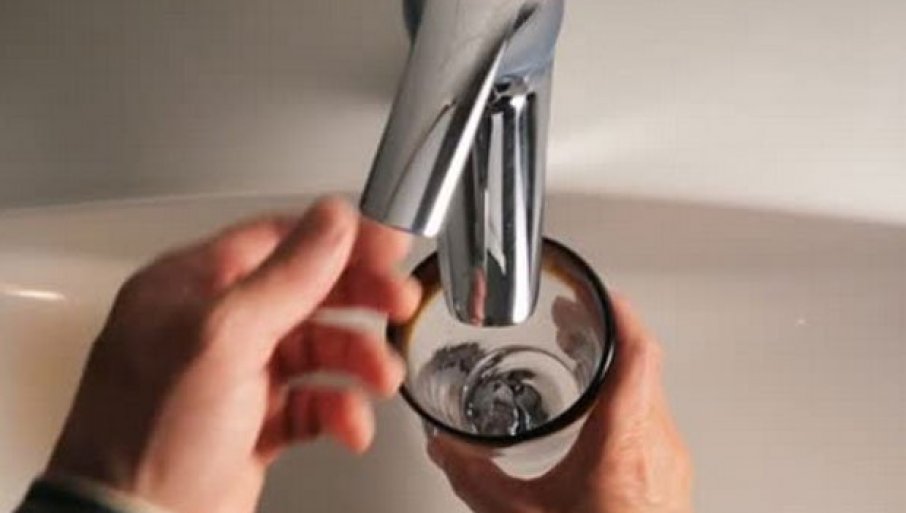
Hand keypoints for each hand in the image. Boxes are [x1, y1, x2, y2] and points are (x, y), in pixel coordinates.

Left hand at [46, 197, 420, 512]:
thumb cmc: (150, 438)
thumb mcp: (223, 338)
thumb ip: (286, 275)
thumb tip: (333, 218)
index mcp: (191, 287)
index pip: (277, 240)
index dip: (338, 240)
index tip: (387, 245)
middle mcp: (213, 325)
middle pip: (306, 291)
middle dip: (359, 298)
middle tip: (399, 304)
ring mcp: (235, 375)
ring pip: (318, 347)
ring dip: (357, 360)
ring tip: (380, 379)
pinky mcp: (255, 422)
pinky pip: (315, 402)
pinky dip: (340, 411)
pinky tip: (350, 426)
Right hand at [428, 296, 693, 512]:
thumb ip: (474, 476)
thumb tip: (443, 449)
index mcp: (623, 438)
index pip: (638, 353)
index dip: (621, 314)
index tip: (602, 294)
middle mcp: (657, 443)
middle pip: (645, 366)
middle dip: (609, 336)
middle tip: (580, 321)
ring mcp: (671, 461)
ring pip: (652, 394)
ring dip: (620, 371)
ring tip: (588, 362)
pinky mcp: (672, 479)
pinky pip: (654, 422)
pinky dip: (627, 403)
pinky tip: (601, 420)